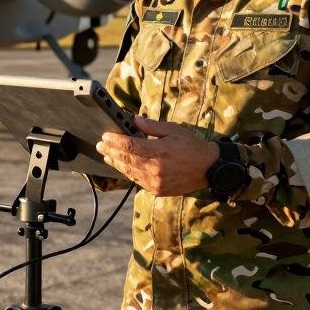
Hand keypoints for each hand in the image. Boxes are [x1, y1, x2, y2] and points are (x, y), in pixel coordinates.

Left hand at [97, 116, 218, 195]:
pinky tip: (121, 166)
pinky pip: (137, 181)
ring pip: (130, 172)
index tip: (106, 135)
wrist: (208, 169)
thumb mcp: (174, 130)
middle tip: (100, 144)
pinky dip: (127, 172)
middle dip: (111, 151)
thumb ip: (152, 126)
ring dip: (116, 163)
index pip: (131, 146)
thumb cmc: (192, 146)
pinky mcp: (158, 190)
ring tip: (106, 155)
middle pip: (127, 160)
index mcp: (161, 151)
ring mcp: (156, 182)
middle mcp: (157, 169)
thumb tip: (133, 119)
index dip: (115, 141)